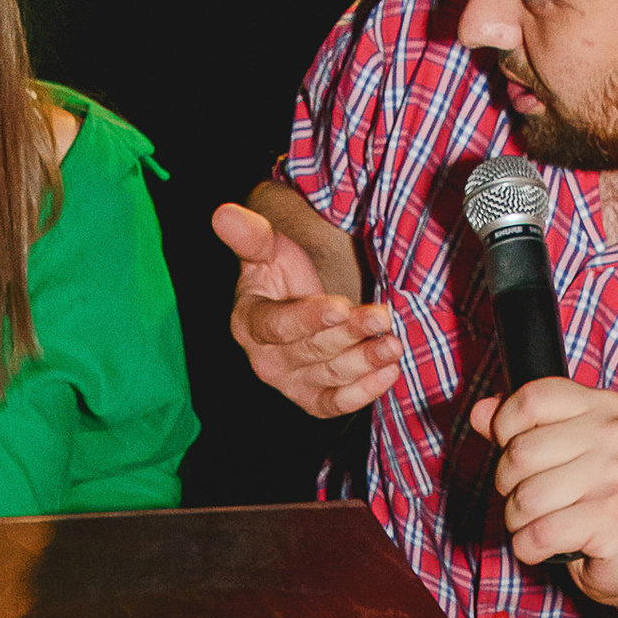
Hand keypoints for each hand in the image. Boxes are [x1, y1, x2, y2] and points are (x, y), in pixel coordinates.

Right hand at [213, 200, 400, 418]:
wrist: (297, 301)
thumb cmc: (279, 274)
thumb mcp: (266, 250)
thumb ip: (249, 235)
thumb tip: (223, 213)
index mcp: (248, 324)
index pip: (278, 326)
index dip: (309, 318)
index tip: (340, 305)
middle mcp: (265, 361)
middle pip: (311, 351)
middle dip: (349, 334)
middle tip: (382, 317)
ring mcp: (290, 384)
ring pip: (330, 377)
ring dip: (365, 362)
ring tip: (394, 343)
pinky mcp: (314, 400)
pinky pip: (338, 404)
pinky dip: (365, 392)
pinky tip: (389, 372)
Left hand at [471, 376, 617, 607]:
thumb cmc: (593, 501)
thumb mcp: (558, 455)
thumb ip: (518, 428)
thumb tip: (480, 410)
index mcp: (605, 408)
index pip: (531, 398)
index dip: (504, 427)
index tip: (513, 450)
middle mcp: (616, 435)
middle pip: (520, 453)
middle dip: (509, 486)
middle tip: (533, 499)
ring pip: (525, 498)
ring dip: (519, 522)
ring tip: (542, 523)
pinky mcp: (613, 519)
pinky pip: (539, 534)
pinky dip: (529, 548)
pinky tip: (547, 546)